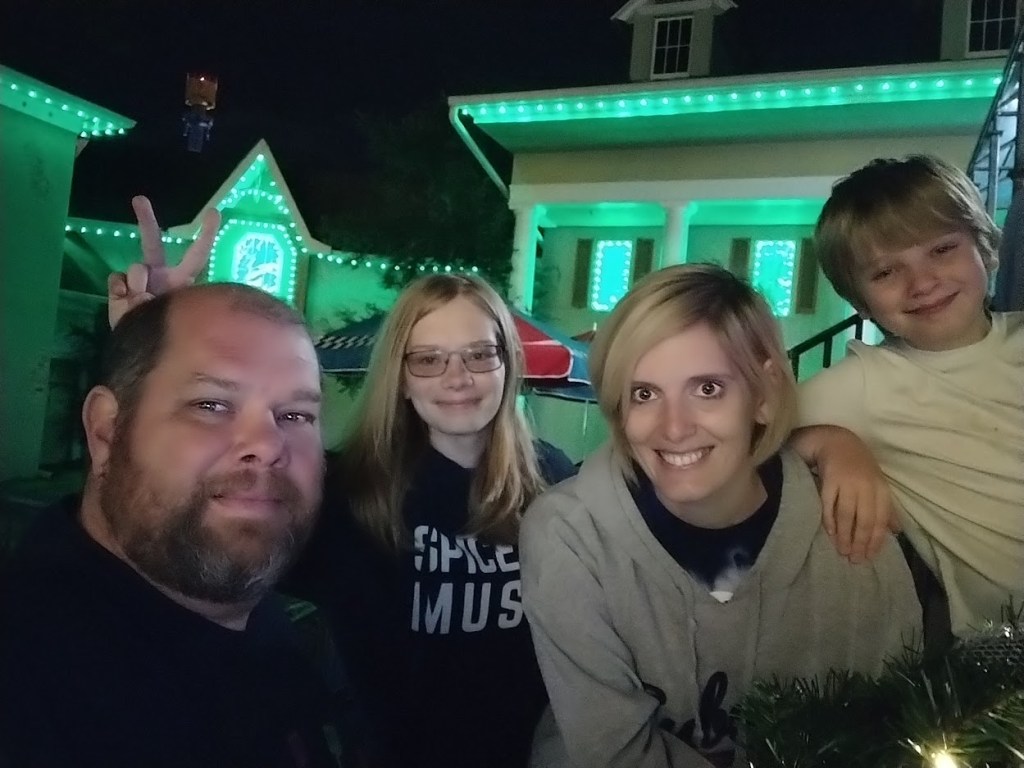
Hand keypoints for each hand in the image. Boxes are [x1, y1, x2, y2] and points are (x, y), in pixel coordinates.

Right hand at [107, 195, 220, 326]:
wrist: (144, 349)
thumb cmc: (173, 333)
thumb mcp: (182, 316)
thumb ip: (167, 300)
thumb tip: (142, 292)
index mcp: (182, 279)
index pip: (197, 253)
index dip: (206, 233)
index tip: (214, 212)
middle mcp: (160, 274)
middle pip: (152, 242)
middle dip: (146, 219)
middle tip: (139, 199)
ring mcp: (138, 280)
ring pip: (135, 268)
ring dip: (139, 286)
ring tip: (143, 304)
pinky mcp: (118, 288)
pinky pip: (116, 279)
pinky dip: (120, 292)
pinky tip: (126, 304)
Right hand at [789, 426, 897, 563]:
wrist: (836, 440)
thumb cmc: (857, 466)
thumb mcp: (876, 484)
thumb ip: (885, 507)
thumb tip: (896, 531)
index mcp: (880, 488)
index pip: (880, 519)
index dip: (875, 540)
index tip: (869, 557)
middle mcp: (866, 486)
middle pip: (865, 520)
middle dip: (860, 542)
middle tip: (855, 560)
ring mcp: (847, 482)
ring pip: (848, 514)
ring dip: (845, 536)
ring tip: (842, 552)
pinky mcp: (829, 479)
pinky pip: (829, 504)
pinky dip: (830, 520)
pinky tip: (830, 533)